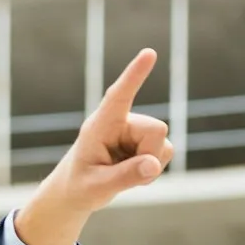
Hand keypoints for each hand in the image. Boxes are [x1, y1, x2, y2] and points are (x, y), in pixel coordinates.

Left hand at [17, 48, 173, 244]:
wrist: (78, 191)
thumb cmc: (80, 186)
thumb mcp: (97, 187)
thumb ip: (124, 177)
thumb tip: (154, 164)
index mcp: (100, 125)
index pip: (119, 96)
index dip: (134, 76)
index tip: (149, 53)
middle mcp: (122, 122)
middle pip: (157, 130)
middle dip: (148, 156)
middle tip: (119, 174)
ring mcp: (136, 130)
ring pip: (164, 146)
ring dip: (149, 167)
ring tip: (122, 173)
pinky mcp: (146, 141)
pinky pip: (166, 154)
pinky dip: (153, 170)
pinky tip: (133, 173)